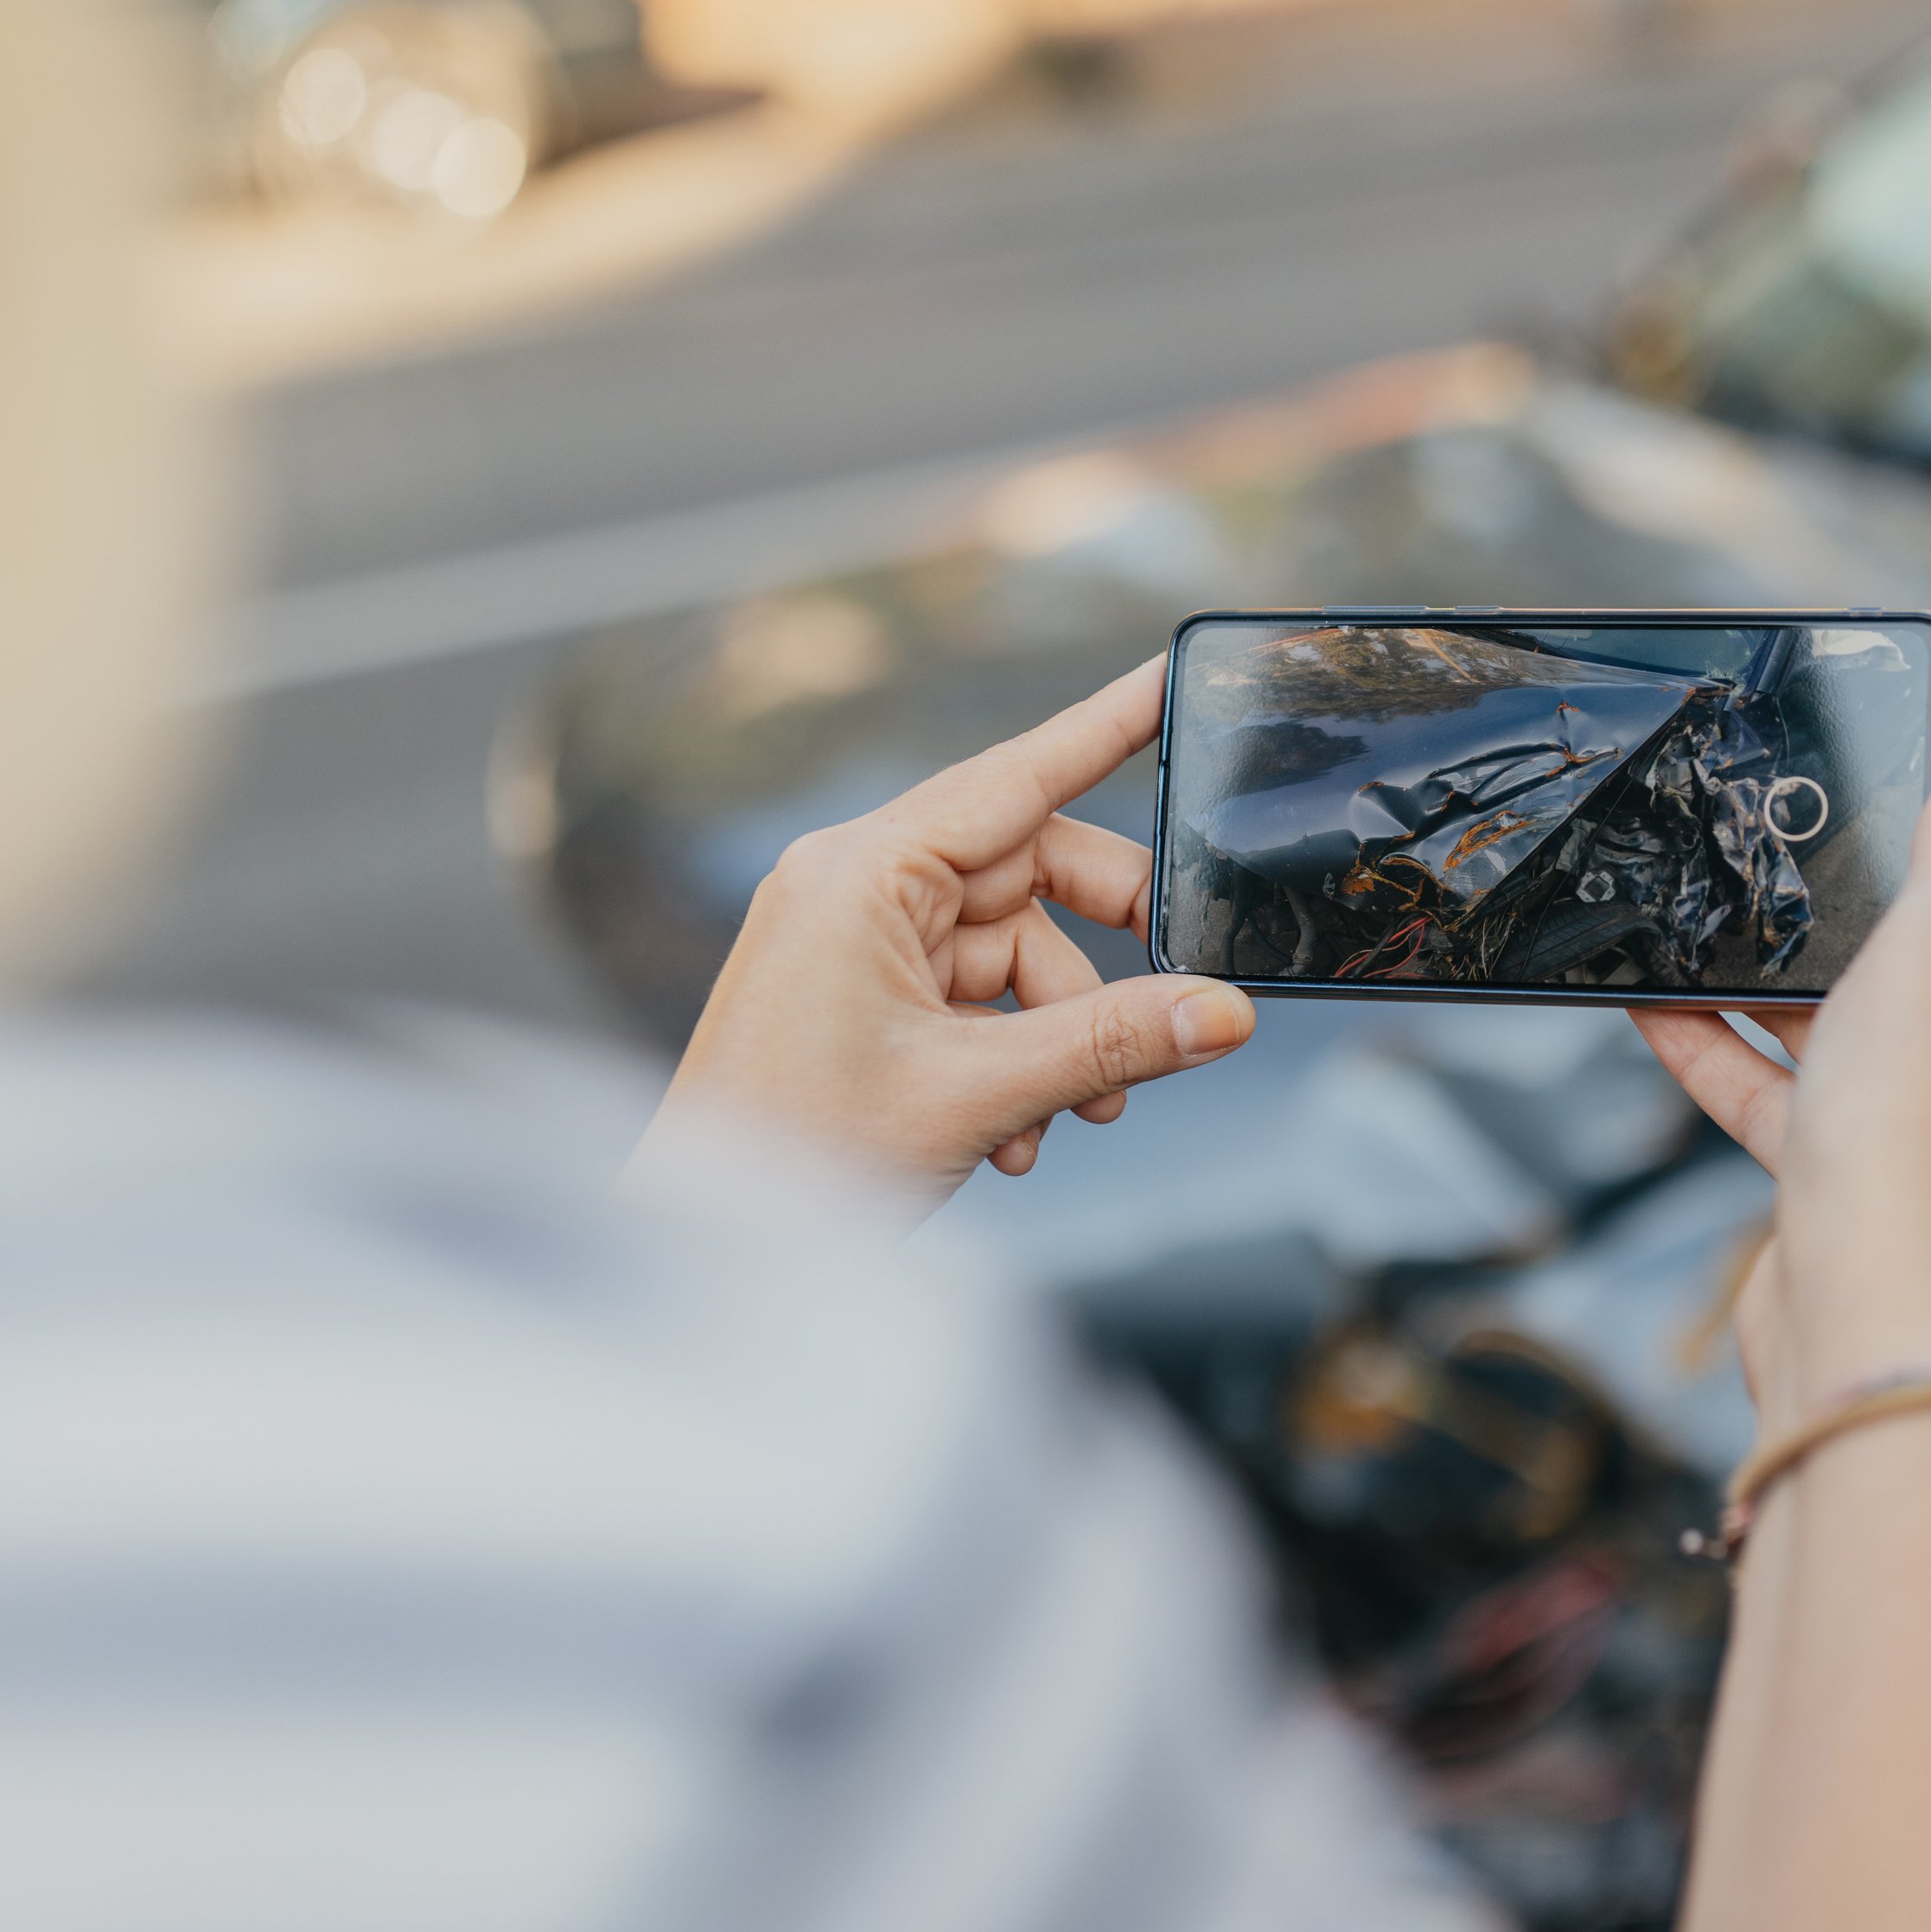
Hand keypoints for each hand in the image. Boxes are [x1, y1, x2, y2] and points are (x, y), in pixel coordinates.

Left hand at [636, 655, 1252, 1209]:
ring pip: (1012, 948)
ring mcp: (853, 940)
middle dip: (1102, 954)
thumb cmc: (793, 1160)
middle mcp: (854, 886)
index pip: (1015, 775)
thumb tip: (1225, 1012)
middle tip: (1172, 1008)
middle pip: (1028, 872)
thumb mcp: (979, 1094)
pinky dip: (1014, 1055)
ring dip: (1061, 1031)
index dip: (1105, 727)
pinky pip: (973, 996)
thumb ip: (1114, 1042)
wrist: (705, 1254)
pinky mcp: (858, 995)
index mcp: (861, 873)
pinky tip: (1018, 1133)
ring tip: (1075, 1114)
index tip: (1168, 677)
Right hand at [1635, 750, 1930, 1418]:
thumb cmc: (1920, 1127)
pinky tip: (1649, 1008)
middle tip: (1761, 831)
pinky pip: (1777, 1084)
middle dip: (1835, 890)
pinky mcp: (1847, 1163)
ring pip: (1836, 1009)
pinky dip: (1718, 1049)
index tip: (1868, 765)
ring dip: (1760, 968)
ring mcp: (1919, 1105)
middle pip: (1917, 932)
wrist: (1870, 1311)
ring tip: (1684, 911)